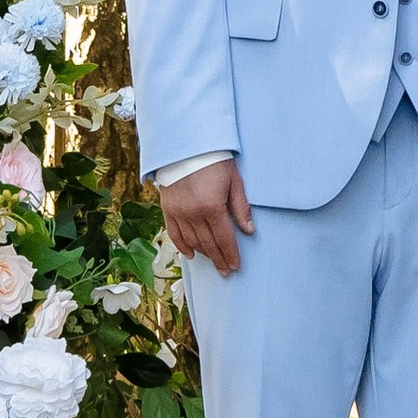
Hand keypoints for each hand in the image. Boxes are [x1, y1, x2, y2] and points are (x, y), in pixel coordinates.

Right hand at [158, 158, 253, 275]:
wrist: (186, 146)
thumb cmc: (214, 161)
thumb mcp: (234, 181)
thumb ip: (241, 207)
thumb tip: (249, 230)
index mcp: (212, 207)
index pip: (224, 238)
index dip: (231, 254)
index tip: (235, 266)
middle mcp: (194, 214)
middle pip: (208, 244)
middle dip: (219, 259)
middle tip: (226, 272)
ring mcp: (179, 213)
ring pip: (192, 242)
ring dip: (204, 254)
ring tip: (213, 262)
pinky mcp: (168, 209)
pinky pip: (174, 233)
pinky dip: (182, 246)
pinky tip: (191, 255)